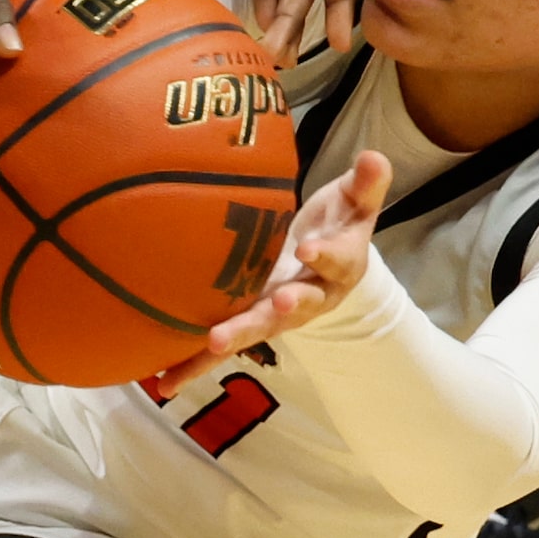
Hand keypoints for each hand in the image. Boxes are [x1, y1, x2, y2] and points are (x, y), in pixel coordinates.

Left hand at [145, 151, 389, 397]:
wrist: (323, 261)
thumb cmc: (337, 226)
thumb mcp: (355, 202)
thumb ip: (366, 184)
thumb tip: (374, 157)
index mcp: (339, 267)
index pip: (336, 262)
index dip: (325, 256)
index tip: (309, 250)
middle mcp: (309, 297)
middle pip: (296, 308)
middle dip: (283, 309)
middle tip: (275, 305)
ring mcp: (275, 314)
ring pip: (257, 329)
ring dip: (235, 337)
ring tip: (211, 345)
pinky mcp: (246, 321)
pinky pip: (221, 348)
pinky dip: (194, 365)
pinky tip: (165, 381)